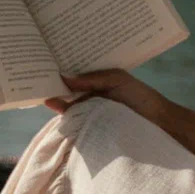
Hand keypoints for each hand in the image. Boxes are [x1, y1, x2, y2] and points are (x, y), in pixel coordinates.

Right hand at [44, 69, 173, 129]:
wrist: (158, 122)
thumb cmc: (140, 96)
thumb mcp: (116, 79)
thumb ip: (91, 78)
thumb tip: (64, 77)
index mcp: (97, 84)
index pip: (74, 77)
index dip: (60, 71)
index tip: (44, 63)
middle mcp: (91, 98)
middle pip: (67, 92)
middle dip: (53, 85)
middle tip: (35, 76)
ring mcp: (91, 115)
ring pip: (68, 107)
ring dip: (56, 101)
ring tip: (41, 92)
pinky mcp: (92, 130)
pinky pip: (75, 123)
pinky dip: (64, 116)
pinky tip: (53, 108)